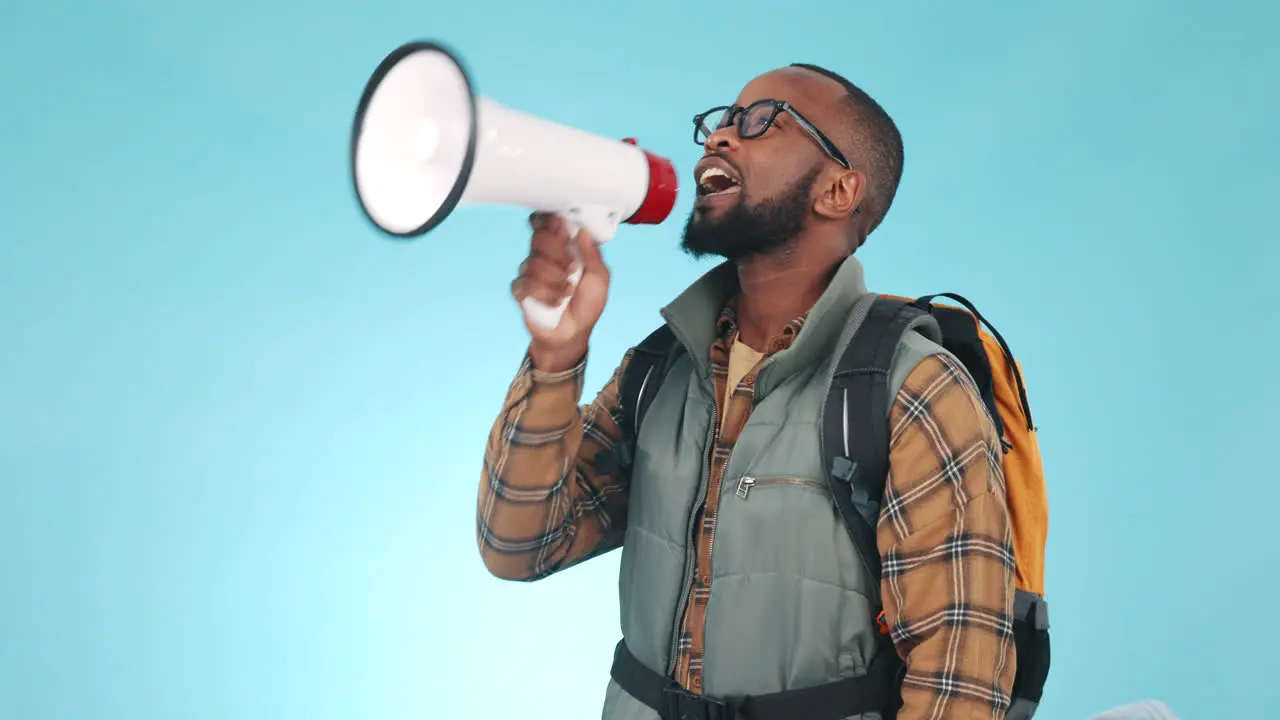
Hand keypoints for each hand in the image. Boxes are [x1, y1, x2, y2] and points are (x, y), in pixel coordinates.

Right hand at [511, 212, 609, 370]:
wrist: (573, 334)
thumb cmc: (587, 305)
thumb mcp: (600, 278)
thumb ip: (592, 254)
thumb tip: (582, 231)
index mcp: (563, 247)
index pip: (548, 222)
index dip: (551, 221)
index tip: (562, 229)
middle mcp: (545, 255)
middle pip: (538, 237)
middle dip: (557, 252)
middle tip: (570, 268)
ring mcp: (531, 272)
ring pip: (533, 262)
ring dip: (555, 280)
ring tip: (567, 293)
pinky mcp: (521, 290)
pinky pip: (525, 284)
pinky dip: (544, 295)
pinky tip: (555, 302)